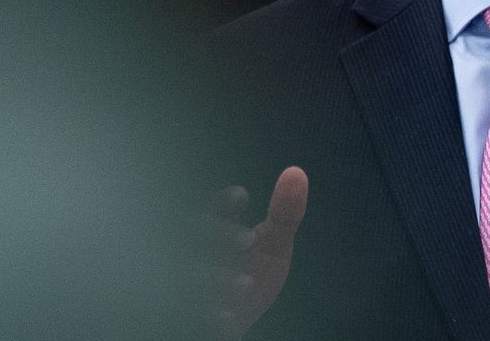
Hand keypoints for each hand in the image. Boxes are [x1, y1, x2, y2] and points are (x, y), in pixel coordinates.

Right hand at [211, 166, 308, 338]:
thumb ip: (285, 214)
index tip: (242, 195)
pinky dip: (210, 312)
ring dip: (217, 276)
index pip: (217, 208)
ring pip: (193, 272)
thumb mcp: (273, 245)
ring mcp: (197, 281)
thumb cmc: (252, 272)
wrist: (237, 317)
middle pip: (198, 234)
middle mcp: (204, 252)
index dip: (225, 200)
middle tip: (248, 240)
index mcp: (223, 231)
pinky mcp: (196, 311)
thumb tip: (296, 172)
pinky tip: (226, 316)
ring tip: (246, 281)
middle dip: (219, 233)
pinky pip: (194, 310)